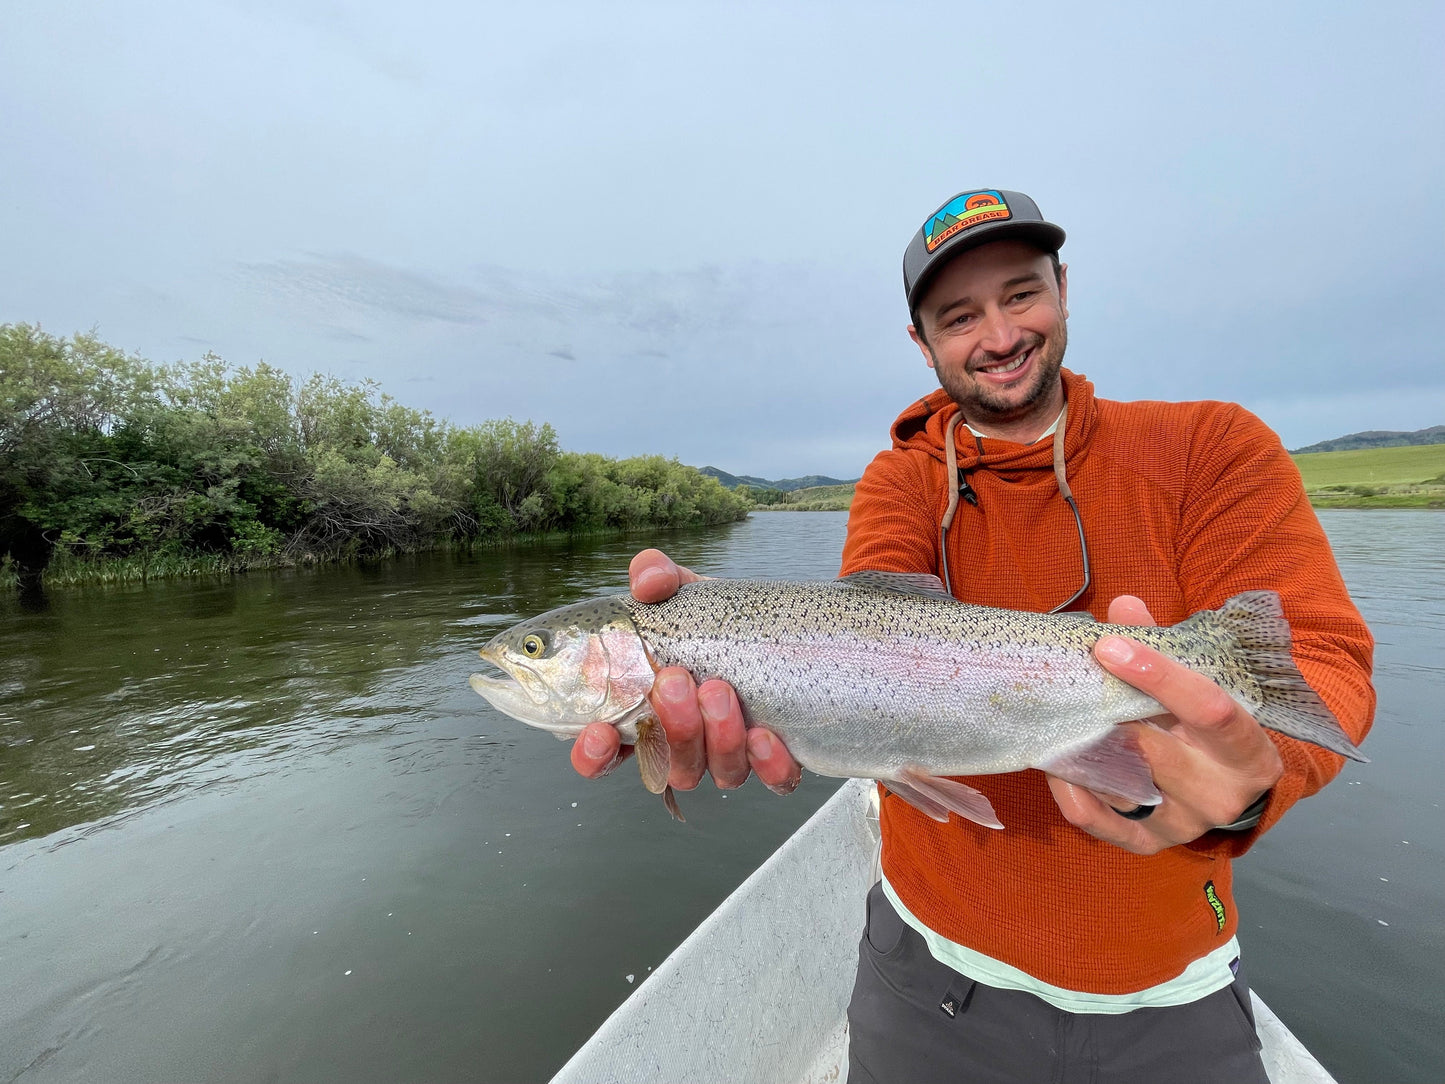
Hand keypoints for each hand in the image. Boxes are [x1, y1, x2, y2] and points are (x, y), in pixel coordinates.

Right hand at [568, 548, 802, 794]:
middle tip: (675, 680)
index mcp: (645, 713)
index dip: (594, 755)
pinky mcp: (776, 761)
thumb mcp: (681, 590)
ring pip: (717, 772)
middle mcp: (683, 745)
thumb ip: (655, 576)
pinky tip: (764, 734)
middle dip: (672, 726)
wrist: (778, 626)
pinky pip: (774, 779)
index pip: (605, 754)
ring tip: (720, 689)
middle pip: (667, 763)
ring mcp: (728, 756)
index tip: (601, 732)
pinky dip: (768, 764)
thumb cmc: (712, 619)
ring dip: (716, 736)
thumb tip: (647, 582)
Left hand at [1046, 595, 1283, 854]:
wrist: (1231, 788)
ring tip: (1053, 714)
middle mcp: (1220, 793)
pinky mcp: (1150, 843)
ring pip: (1124, 784)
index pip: (1210, 709)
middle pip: (1156, 750)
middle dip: (1107, 712)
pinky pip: (1101, 822)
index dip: (1158, 674)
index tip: (1108, 645)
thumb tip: (1124, 606)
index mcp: (1247, 749)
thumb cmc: (1210, 727)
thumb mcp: (1202, 684)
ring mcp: (1185, 823)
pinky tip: (1054, 764)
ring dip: (1083, 748)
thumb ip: (1165, 646)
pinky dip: (1072, 792)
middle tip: (1068, 679)